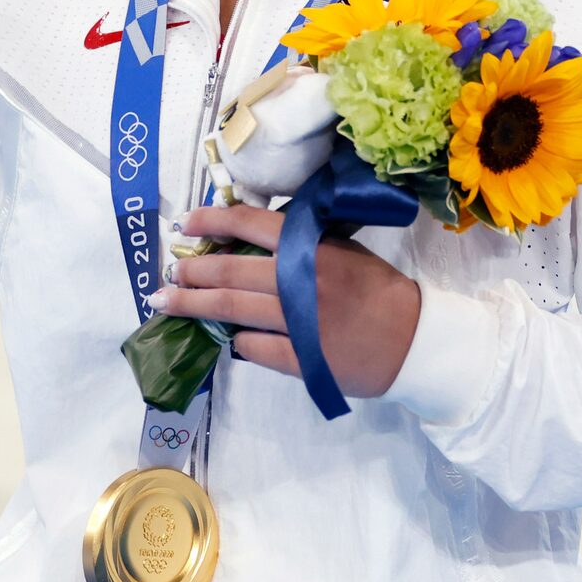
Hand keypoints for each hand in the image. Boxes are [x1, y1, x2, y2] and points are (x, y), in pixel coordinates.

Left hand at [157, 200, 421, 396]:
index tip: (185, 222)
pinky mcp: (300, 360)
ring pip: (231, 310)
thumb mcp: (345, 250)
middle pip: (230, 272)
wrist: (414, 339)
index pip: (251, 226)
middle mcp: (301, 282)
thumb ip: (303, 244)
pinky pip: (254, 348)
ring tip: (167, 302)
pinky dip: (236, 341)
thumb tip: (248, 241)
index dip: (212, 221)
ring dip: (194, 304)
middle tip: (169, 272)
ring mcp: (298, 323)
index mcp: (313, 249)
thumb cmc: (379, 289)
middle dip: (192, 270)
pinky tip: (223, 337)